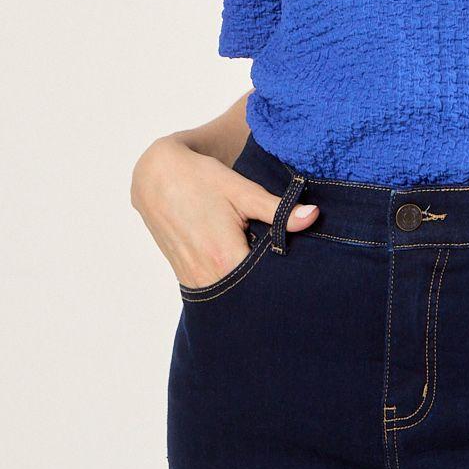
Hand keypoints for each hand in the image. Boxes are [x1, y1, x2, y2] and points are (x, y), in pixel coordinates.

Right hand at [130, 135, 318, 288]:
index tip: (300, 271)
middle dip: (268, 286)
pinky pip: (216, 288)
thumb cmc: (200, 179)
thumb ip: (277, 210)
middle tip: (287, 270)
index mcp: (224, 257)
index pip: (265, 284)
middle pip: (249, 293)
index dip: (284, 280)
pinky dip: (232, 280)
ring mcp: (193, 279)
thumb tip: (313, 216)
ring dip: (249, 284)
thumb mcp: (241, 190)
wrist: (155, 175)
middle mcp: (207, 276)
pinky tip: (243, 264)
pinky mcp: (185, 276)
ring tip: (266, 267)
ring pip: (232, 293)